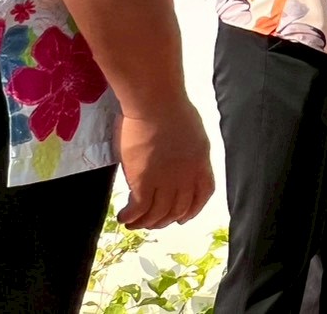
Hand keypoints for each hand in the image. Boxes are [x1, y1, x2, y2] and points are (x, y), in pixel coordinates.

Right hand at [115, 100, 214, 229]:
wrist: (155, 103)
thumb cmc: (170, 108)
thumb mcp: (192, 132)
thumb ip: (187, 151)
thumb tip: (177, 161)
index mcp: (201, 161)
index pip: (203, 194)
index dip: (193, 209)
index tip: (182, 216)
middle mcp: (187, 175)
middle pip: (179, 208)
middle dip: (165, 220)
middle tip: (153, 222)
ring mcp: (166, 181)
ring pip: (158, 214)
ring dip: (146, 223)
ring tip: (134, 223)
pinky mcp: (144, 182)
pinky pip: (139, 209)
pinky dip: (131, 217)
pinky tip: (123, 217)